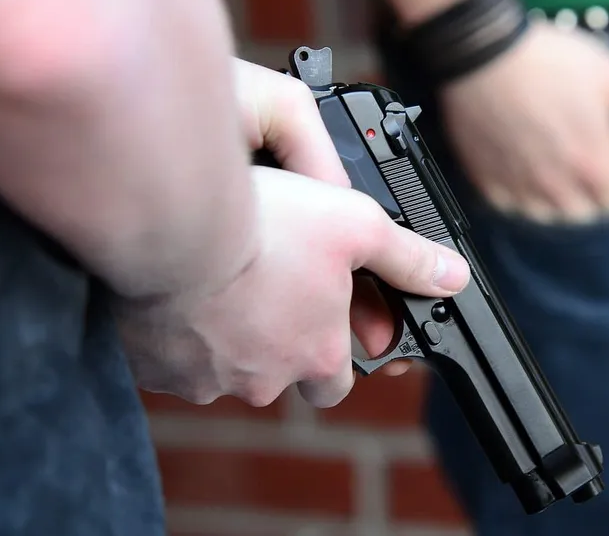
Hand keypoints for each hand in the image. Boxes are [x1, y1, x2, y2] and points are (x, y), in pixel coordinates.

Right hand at [116, 60, 471, 407]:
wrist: (174, 226)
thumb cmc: (265, 226)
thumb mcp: (356, 226)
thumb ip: (406, 257)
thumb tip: (452, 278)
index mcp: (315, 354)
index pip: (336, 383)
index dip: (334, 357)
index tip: (323, 330)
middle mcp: (263, 379)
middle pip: (277, 378)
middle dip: (276, 350)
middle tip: (266, 300)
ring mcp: (206, 380)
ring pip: (223, 370)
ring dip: (225, 340)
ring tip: (220, 287)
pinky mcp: (155, 371)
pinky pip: (172, 361)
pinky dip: (178, 335)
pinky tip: (180, 295)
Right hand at [438, 21, 608, 223]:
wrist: (484, 52)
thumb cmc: (550, 61)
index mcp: (593, 165)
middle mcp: (557, 186)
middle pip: (584, 218)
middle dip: (591, 202)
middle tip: (586, 173)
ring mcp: (520, 187)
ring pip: (546, 218)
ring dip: (556, 204)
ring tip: (556, 177)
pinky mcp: (488, 182)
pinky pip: (510, 209)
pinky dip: (519, 198)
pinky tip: (522, 174)